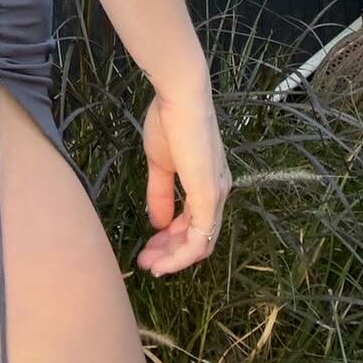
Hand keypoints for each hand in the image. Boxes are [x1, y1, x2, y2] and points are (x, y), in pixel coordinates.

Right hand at [135, 85, 230, 277]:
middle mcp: (218, 192)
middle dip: (170, 254)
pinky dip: (181, 256)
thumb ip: (160, 194)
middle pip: (198, 239)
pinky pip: (199, 239)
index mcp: (208, 183)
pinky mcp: (208, 197)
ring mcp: (215, 196)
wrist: (180, 97)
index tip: (148, 248)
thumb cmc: (170, 122)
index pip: (195, 224)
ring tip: (148, 264)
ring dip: (173, 259)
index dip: (172, 241)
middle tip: (145, 262)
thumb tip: (158, 223)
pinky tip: (162, 262)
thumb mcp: (161, 163)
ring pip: (199, 243)